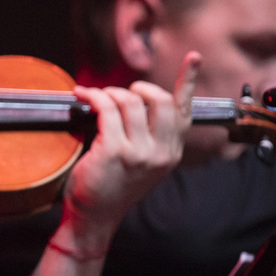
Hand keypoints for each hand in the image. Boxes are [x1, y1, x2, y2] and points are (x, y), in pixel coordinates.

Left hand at [62, 51, 199, 246]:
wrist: (95, 217)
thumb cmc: (112, 186)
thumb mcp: (142, 163)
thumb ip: (148, 135)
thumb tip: (133, 99)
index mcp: (172, 153)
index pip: (184, 112)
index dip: (188, 81)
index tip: (193, 57)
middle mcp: (162, 152)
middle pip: (159, 99)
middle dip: (137, 88)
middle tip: (118, 93)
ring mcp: (140, 152)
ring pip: (129, 101)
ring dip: (109, 92)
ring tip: (95, 98)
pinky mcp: (115, 151)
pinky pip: (106, 109)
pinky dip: (92, 96)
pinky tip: (82, 95)